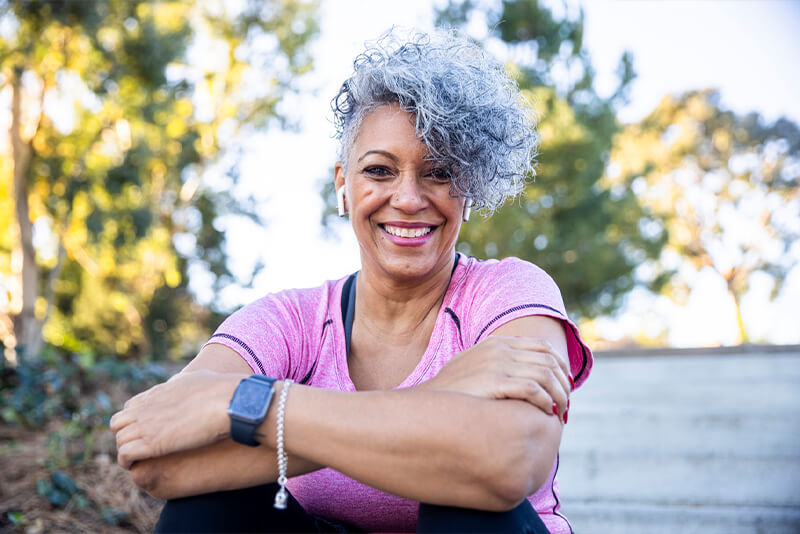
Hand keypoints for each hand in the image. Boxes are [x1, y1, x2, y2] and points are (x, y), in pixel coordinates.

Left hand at [110, 370, 241, 468]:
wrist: (228, 402)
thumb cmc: (222, 390)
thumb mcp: (197, 378)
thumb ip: (183, 381)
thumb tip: (181, 381)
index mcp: (159, 392)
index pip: (130, 407)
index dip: (135, 420)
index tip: (146, 431)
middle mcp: (148, 407)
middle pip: (118, 423)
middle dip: (125, 435)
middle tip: (140, 447)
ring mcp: (148, 424)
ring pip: (119, 440)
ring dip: (126, 450)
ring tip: (138, 461)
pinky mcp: (152, 443)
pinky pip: (124, 455)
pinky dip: (128, 461)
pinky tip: (138, 466)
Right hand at [419, 336, 571, 420]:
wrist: (426, 403)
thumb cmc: (452, 393)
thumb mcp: (473, 368)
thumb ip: (496, 365)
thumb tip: (522, 377)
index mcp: (496, 343)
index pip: (542, 347)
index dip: (560, 366)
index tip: (565, 386)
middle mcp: (499, 350)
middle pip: (548, 361)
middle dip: (563, 384)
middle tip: (566, 404)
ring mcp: (496, 364)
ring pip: (545, 375)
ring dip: (559, 396)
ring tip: (560, 413)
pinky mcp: (494, 382)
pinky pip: (533, 389)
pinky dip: (545, 402)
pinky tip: (546, 413)